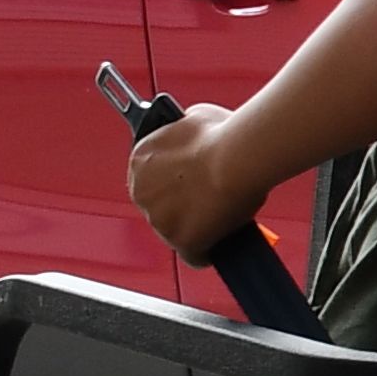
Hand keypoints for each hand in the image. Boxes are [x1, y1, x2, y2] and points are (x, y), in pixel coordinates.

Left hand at [124, 103, 275, 262]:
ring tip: (222, 219)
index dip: (175, 182)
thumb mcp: (194, 119)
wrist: (236, 159)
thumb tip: (191, 133)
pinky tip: (220, 244)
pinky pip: (194, 256)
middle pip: (161, 208)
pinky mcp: (181, 242)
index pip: (151, 179)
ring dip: (196, 228)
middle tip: (210, 200)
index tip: (191, 182)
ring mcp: (158, 220)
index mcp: (140, 159)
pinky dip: (208, 252)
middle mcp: (141, 192)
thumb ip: (184, 134)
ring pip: (176, 233)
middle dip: (183, 206)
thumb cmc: (221, 138)